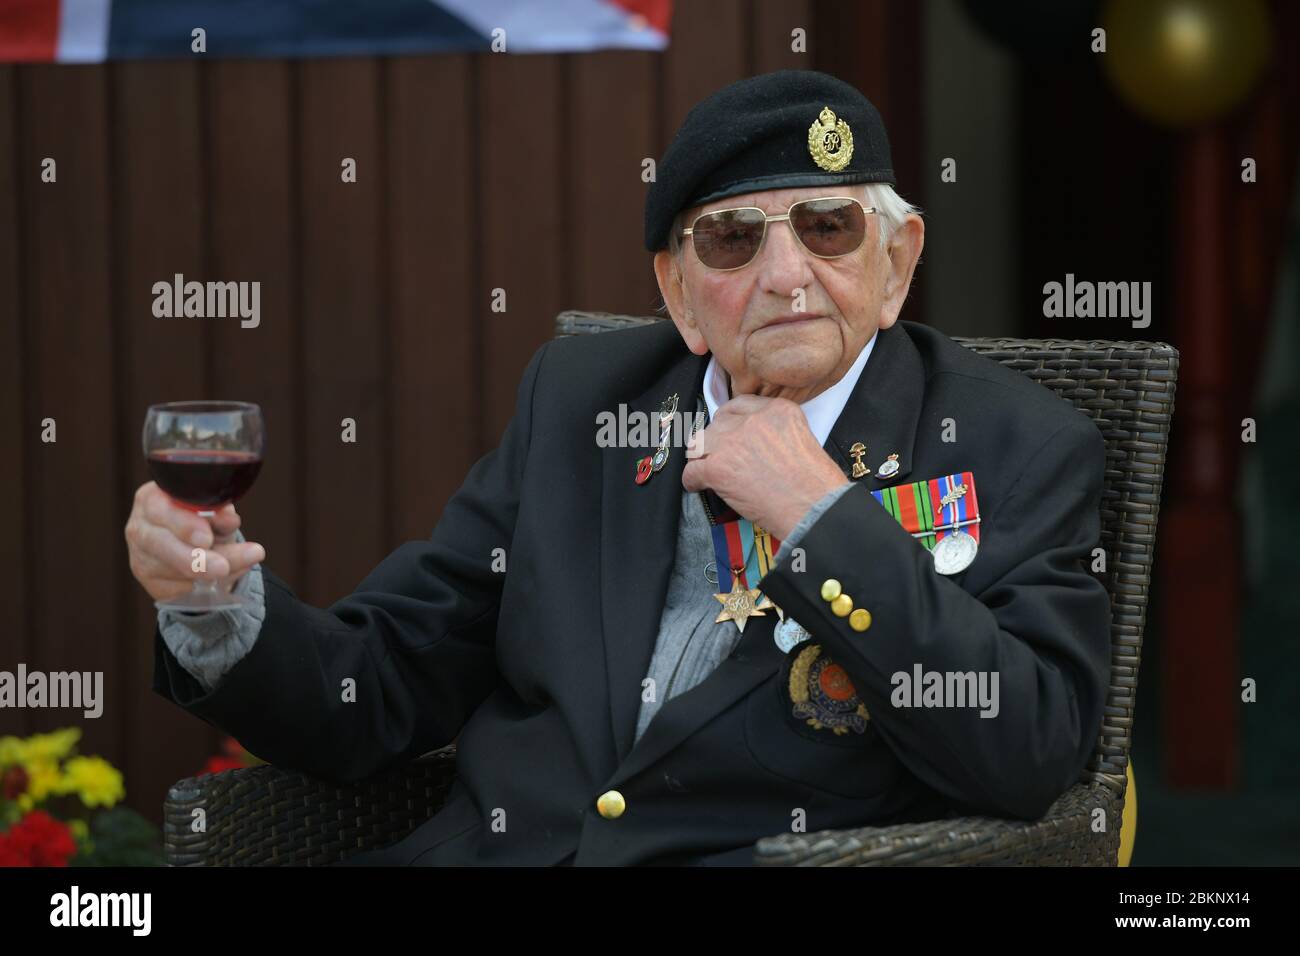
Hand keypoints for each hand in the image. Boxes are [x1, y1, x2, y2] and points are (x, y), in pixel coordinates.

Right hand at [124, 482, 265, 603]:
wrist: (199, 550)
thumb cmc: (206, 524)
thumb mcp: (219, 517)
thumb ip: (223, 516)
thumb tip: (229, 518)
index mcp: (153, 498)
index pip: (162, 508)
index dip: (185, 524)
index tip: (207, 539)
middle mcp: (139, 525)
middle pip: (160, 542)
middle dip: (194, 557)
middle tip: (222, 567)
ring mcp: (138, 553)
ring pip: (168, 568)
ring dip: (203, 574)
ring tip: (228, 570)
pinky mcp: (144, 578)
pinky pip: (169, 587)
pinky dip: (193, 586)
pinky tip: (205, 580)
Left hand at [681, 395, 848, 539]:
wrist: (814, 509)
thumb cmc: (814, 484)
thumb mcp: (801, 439)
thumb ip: (775, 431)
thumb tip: (751, 443)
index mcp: (777, 409)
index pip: (738, 405)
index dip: (731, 423)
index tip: (730, 435)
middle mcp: (752, 420)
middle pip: (717, 423)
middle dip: (717, 441)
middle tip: (723, 458)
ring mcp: (732, 442)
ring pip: (698, 444)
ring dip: (702, 458)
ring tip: (708, 471)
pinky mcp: (717, 468)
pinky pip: (691, 471)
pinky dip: (693, 481)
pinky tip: (700, 487)